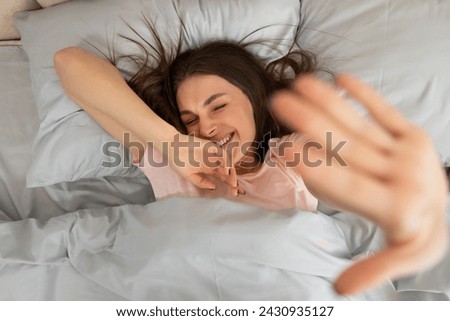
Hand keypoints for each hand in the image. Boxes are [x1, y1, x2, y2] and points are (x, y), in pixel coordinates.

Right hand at [165, 133, 242, 195]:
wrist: (171, 147)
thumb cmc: (178, 161)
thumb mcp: (189, 176)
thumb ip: (201, 182)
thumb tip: (214, 188)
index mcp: (209, 169)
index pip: (222, 178)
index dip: (229, 185)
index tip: (235, 194)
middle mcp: (213, 162)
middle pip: (227, 172)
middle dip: (233, 181)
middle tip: (236, 190)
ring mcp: (213, 154)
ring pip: (227, 163)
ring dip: (231, 173)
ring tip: (232, 183)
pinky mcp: (211, 147)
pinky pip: (222, 154)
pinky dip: (225, 162)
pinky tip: (225, 171)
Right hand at [271, 74, 448, 294]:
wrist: (448, 205)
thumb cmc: (416, 230)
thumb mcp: (403, 255)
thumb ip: (375, 268)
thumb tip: (340, 288)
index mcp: (395, 207)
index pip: (349, 185)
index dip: (317, 168)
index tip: (286, 150)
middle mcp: (402, 175)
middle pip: (348, 148)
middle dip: (310, 123)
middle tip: (278, 102)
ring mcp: (409, 151)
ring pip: (360, 127)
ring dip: (328, 102)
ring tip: (299, 84)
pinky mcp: (415, 134)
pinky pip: (387, 111)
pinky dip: (366, 95)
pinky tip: (343, 78)